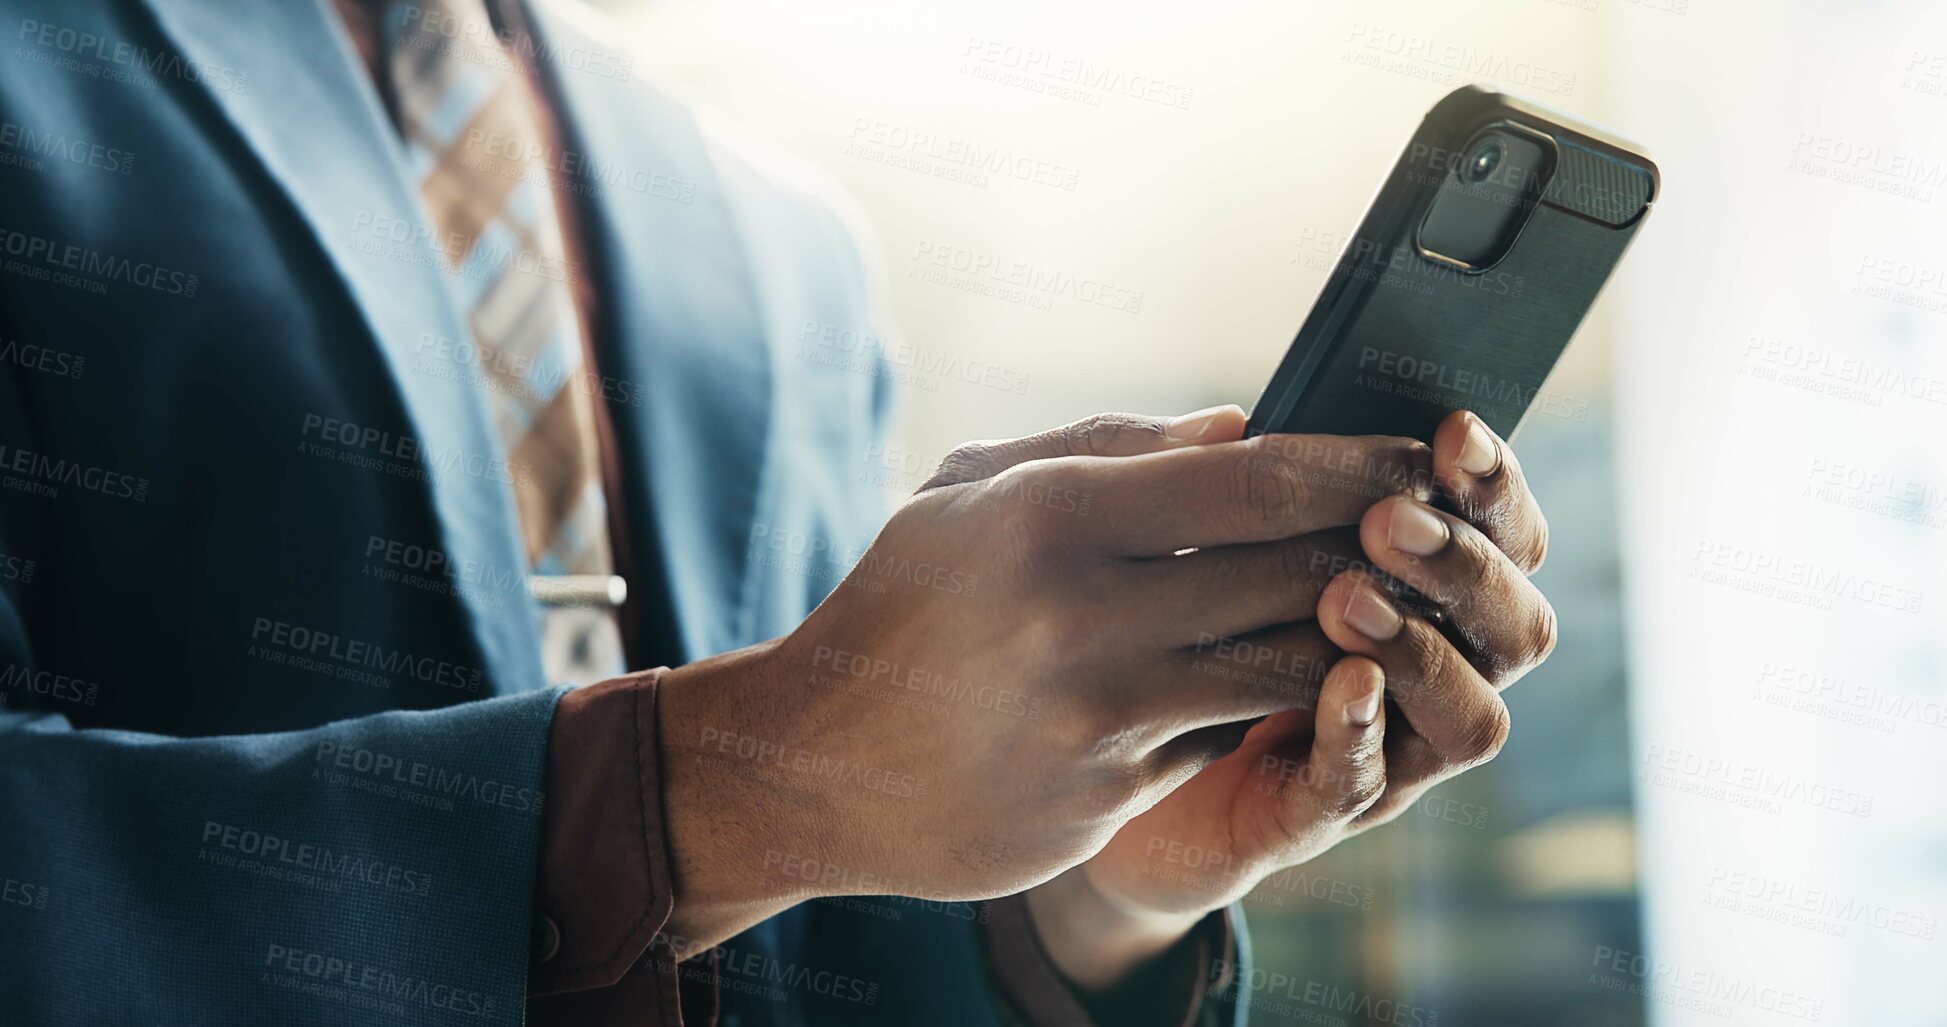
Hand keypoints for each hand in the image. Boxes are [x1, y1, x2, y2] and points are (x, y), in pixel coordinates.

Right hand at [653, 407, 1434, 954]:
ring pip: (1286, 667)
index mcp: (1052, 514)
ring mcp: (1101, 717)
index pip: (1258, 480)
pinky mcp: (1108, 795)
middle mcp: (1084, 616)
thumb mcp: (972, 490)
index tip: (1419, 457)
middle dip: (1381, 548)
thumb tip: (1244, 428)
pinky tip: (1278, 674)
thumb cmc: (901, 605)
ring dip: (1349, 635)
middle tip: (1430, 528)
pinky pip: (1227, 737)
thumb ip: (1110, 445)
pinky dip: (1264, 703)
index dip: (1359, 466)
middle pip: (1296, 572)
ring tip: (1378, 602)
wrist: (814, 764)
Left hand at [1043, 411, 1554, 989]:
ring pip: (1471, 719)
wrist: (1069, 753)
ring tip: (1350, 597)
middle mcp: (1418, 672)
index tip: (1451, 431)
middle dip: (1465, 565)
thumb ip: (1210, 488)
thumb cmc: (1135, 623)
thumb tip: (1232, 422)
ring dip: (1422, 652)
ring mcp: (1374, 753)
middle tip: (1389, 520)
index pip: (1502, 534)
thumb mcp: (1170, 540)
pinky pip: (1361, 786)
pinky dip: (1358, 732)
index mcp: (1409, 585)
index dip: (1490, 484)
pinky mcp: (1303, 815)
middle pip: (1516, 625)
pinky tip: (1340, 681)